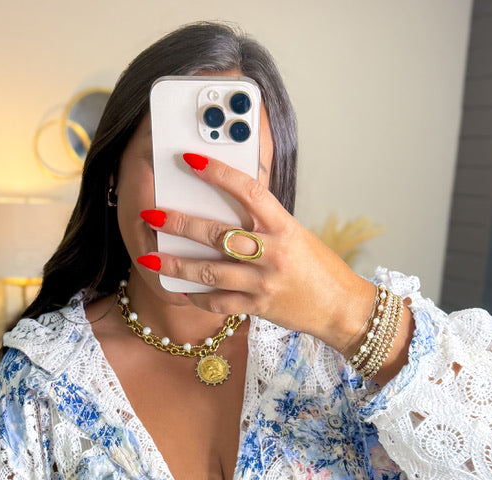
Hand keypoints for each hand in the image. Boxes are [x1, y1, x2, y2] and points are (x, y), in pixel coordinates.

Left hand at [136, 153, 376, 353]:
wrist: (341, 307)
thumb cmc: (318, 267)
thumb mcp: (296, 235)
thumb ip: (264, 223)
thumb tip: (226, 206)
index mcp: (284, 226)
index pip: (249, 191)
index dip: (218, 173)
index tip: (190, 160)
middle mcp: (273, 253)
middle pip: (217, 234)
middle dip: (180, 223)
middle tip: (152, 214)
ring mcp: (264, 282)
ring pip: (210, 271)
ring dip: (176, 264)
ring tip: (150, 256)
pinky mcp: (258, 307)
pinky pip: (219, 302)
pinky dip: (197, 296)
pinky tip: (182, 289)